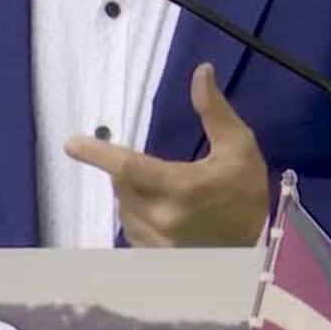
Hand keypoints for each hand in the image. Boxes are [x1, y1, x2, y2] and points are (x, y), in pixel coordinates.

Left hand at [65, 62, 270, 246]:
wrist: (258, 251)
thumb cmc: (247, 195)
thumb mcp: (239, 148)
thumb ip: (214, 111)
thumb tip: (201, 72)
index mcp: (180, 187)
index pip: (128, 167)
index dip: (97, 155)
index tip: (71, 144)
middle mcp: (161, 217)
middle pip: (122, 184)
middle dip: (129, 172)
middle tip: (158, 172)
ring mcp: (155, 242)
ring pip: (124, 207)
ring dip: (134, 194)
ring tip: (167, 196)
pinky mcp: (153, 257)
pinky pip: (130, 229)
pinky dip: (139, 216)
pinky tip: (164, 216)